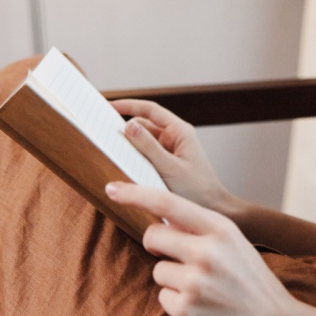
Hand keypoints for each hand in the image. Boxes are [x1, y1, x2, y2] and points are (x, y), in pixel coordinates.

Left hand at [105, 182, 307, 315]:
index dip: (136, 193)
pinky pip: (163, 297)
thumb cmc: (252, 282)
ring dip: (173, 279)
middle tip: (179, 257)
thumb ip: (202, 229)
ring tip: (205, 289)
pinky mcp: (186, 309)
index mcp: (221, 229)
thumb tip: (163, 216)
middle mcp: (207, 252)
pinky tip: (203, 306)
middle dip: (157, 244)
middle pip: (154, 235)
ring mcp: (195, 282)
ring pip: (158, 270)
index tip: (112, 188)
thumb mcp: (234, 244)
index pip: (168, 202)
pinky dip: (177, 302)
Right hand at [112, 99, 234, 215]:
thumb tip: (128, 125)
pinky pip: (146, 155)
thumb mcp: (169, 167)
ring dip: (129, 146)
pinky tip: (124, 165)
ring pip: (143, 141)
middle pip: (144, 125)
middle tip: (103, 133)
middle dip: (125, 128)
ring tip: (112, 151)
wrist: (213, 210)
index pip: (150, 110)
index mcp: (179, 131)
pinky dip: (135, 157)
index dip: (128, 105)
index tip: (108, 106)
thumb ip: (148, 146)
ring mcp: (170, 150)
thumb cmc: (197, 189)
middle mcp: (175, 137)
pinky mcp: (166, 163)